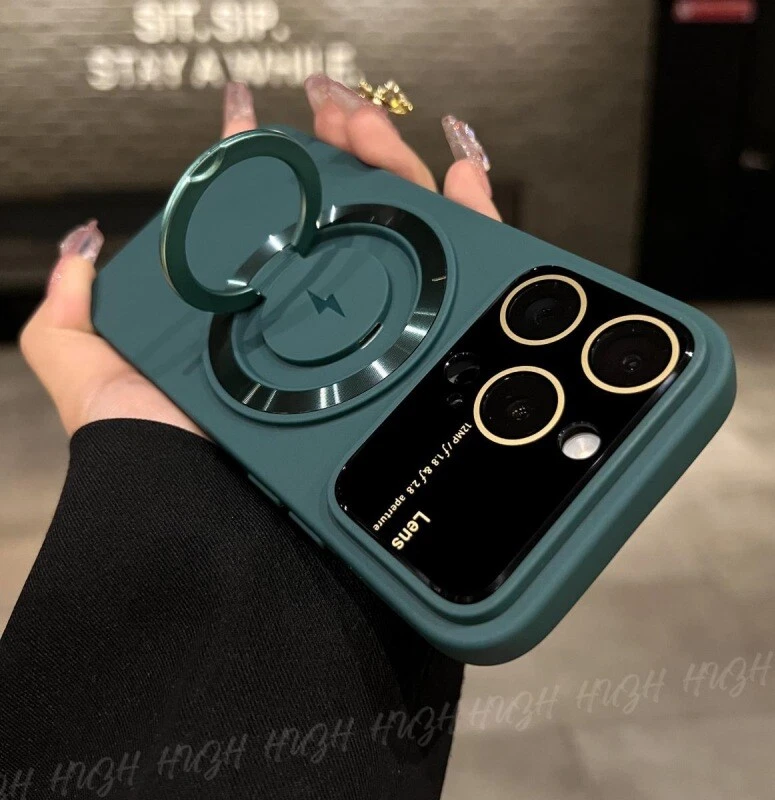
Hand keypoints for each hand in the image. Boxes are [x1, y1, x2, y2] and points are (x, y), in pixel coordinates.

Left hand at [20, 79, 498, 437]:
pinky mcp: (409, 366)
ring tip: (379, 134)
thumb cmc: (158, 450)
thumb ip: (72, 317)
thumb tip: (83, 251)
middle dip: (355, 148)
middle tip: (342, 115)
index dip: (293, 163)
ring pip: (409, 237)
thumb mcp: (95, 375)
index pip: (288, 221)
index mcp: (259, 313)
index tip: (292, 118)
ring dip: (404, 170)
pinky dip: (472, 229)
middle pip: (354, 216)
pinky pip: (458, 288)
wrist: (213, 516)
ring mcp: (368, 342)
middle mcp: (318, 324)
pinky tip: (461, 186)